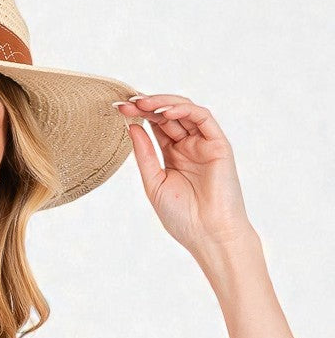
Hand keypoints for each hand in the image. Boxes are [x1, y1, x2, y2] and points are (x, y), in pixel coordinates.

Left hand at [115, 94, 255, 256]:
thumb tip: (132, 127)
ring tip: (142, 103)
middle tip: (127, 103)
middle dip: (146, 106)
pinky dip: (184, 110)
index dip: (138, 116)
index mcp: (173, 156)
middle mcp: (189, 146)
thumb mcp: (154, 184)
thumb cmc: (182, 217)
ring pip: (184, 111)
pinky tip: (165, 112)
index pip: (155, 127)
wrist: (208, 234)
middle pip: (167, 116)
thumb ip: (144, 155)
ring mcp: (204, 143)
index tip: (118, 110)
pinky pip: (202, 118)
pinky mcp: (218, 143)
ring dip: (162, 104)